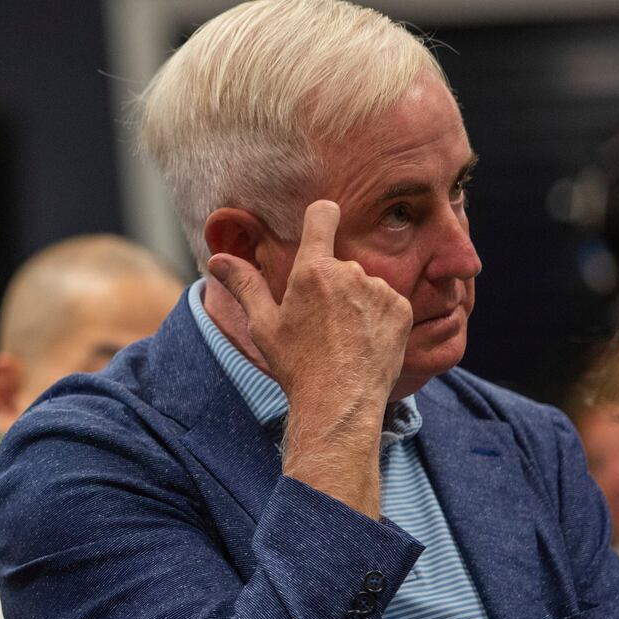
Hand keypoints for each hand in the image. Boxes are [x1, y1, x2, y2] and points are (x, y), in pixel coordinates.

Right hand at [208, 200, 411, 517]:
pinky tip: (364, 345)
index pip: (322, 215)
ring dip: (356, 303)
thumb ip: (244, 285)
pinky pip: (388, 302)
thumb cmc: (296, 366)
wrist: (340, 403)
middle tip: (320, 325)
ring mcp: (379, 289)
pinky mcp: (401, 309)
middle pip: (340, 264)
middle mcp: (349, 271)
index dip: (321, 217)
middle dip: (331, 285)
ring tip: (344, 340)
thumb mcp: (263, 325)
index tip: (320, 224)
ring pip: (364, 285)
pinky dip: (378, 318)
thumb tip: (217, 259)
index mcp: (312, 270)